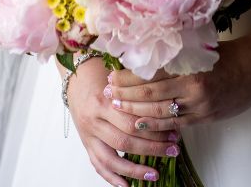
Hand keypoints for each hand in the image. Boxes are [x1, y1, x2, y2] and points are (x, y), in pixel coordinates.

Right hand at [66, 57, 179, 185]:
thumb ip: (135, 91)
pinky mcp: (86, 144)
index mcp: (103, 101)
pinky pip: (98, 165)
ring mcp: (88, 135)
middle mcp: (94, 121)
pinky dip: (113, 178)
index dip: (154, 129)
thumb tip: (166, 103)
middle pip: (125, 141)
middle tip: (173, 149)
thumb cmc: (101, 75)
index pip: (131, 121)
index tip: (174, 132)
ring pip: (111, 159)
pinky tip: (127, 185)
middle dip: (151, 148)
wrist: (76, 78)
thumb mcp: (117, 78)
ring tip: (155, 174)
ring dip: (135, 169)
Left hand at [108, 37, 250, 131]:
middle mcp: (192, 88)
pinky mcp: (204, 118)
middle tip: (108, 94)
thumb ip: (177, 54)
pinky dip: (157, 125)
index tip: (112, 76)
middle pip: (151, 96)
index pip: (151, 74)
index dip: (129, 78)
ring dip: (137, 113)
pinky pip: (176, 125)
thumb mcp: (200, 47)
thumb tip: (147, 53)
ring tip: (119, 109)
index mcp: (189, 66)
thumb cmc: (227, 53)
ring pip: (160, 114)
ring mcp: (199, 106)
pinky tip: (142, 124)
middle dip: (127, 96)